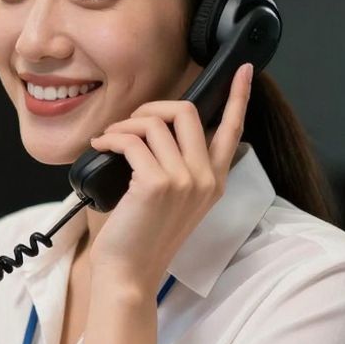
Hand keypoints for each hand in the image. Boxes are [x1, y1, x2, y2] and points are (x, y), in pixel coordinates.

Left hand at [87, 63, 253, 295]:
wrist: (129, 272)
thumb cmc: (141, 236)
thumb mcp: (170, 198)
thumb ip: (175, 164)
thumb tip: (153, 126)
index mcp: (214, 181)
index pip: (233, 130)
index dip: (238, 96)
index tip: (243, 71)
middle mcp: (205, 178)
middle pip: (186, 112)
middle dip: (152, 107)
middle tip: (129, 124)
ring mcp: (185, 181)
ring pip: (155, 123)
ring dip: (124, 125)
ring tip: (110, 140)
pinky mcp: (157, 184)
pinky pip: (131, 140)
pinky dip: (111, 137)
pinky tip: (101, 146)